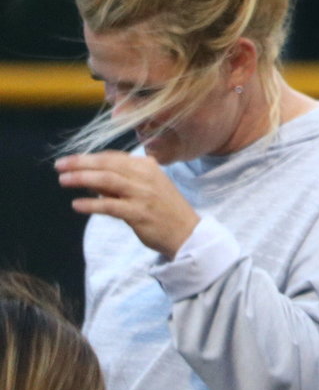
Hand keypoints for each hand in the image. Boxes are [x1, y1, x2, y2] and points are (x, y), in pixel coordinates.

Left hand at [56, 151, 199, 257]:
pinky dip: (92, 204)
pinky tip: (77, 204)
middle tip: (59, 165)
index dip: (89, 157)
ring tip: (63, 180)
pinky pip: (110, 206)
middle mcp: (146, 177)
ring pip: (107, 181)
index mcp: (148, 167)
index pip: (113, 157)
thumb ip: (124, 180)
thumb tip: (92, 177)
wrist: (187, 232)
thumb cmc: (164, 209)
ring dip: (82, 179)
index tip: (70, 160)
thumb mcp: (148, 186)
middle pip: (107, 165)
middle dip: (81, 163)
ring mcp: (143, 195)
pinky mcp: (139, 213)